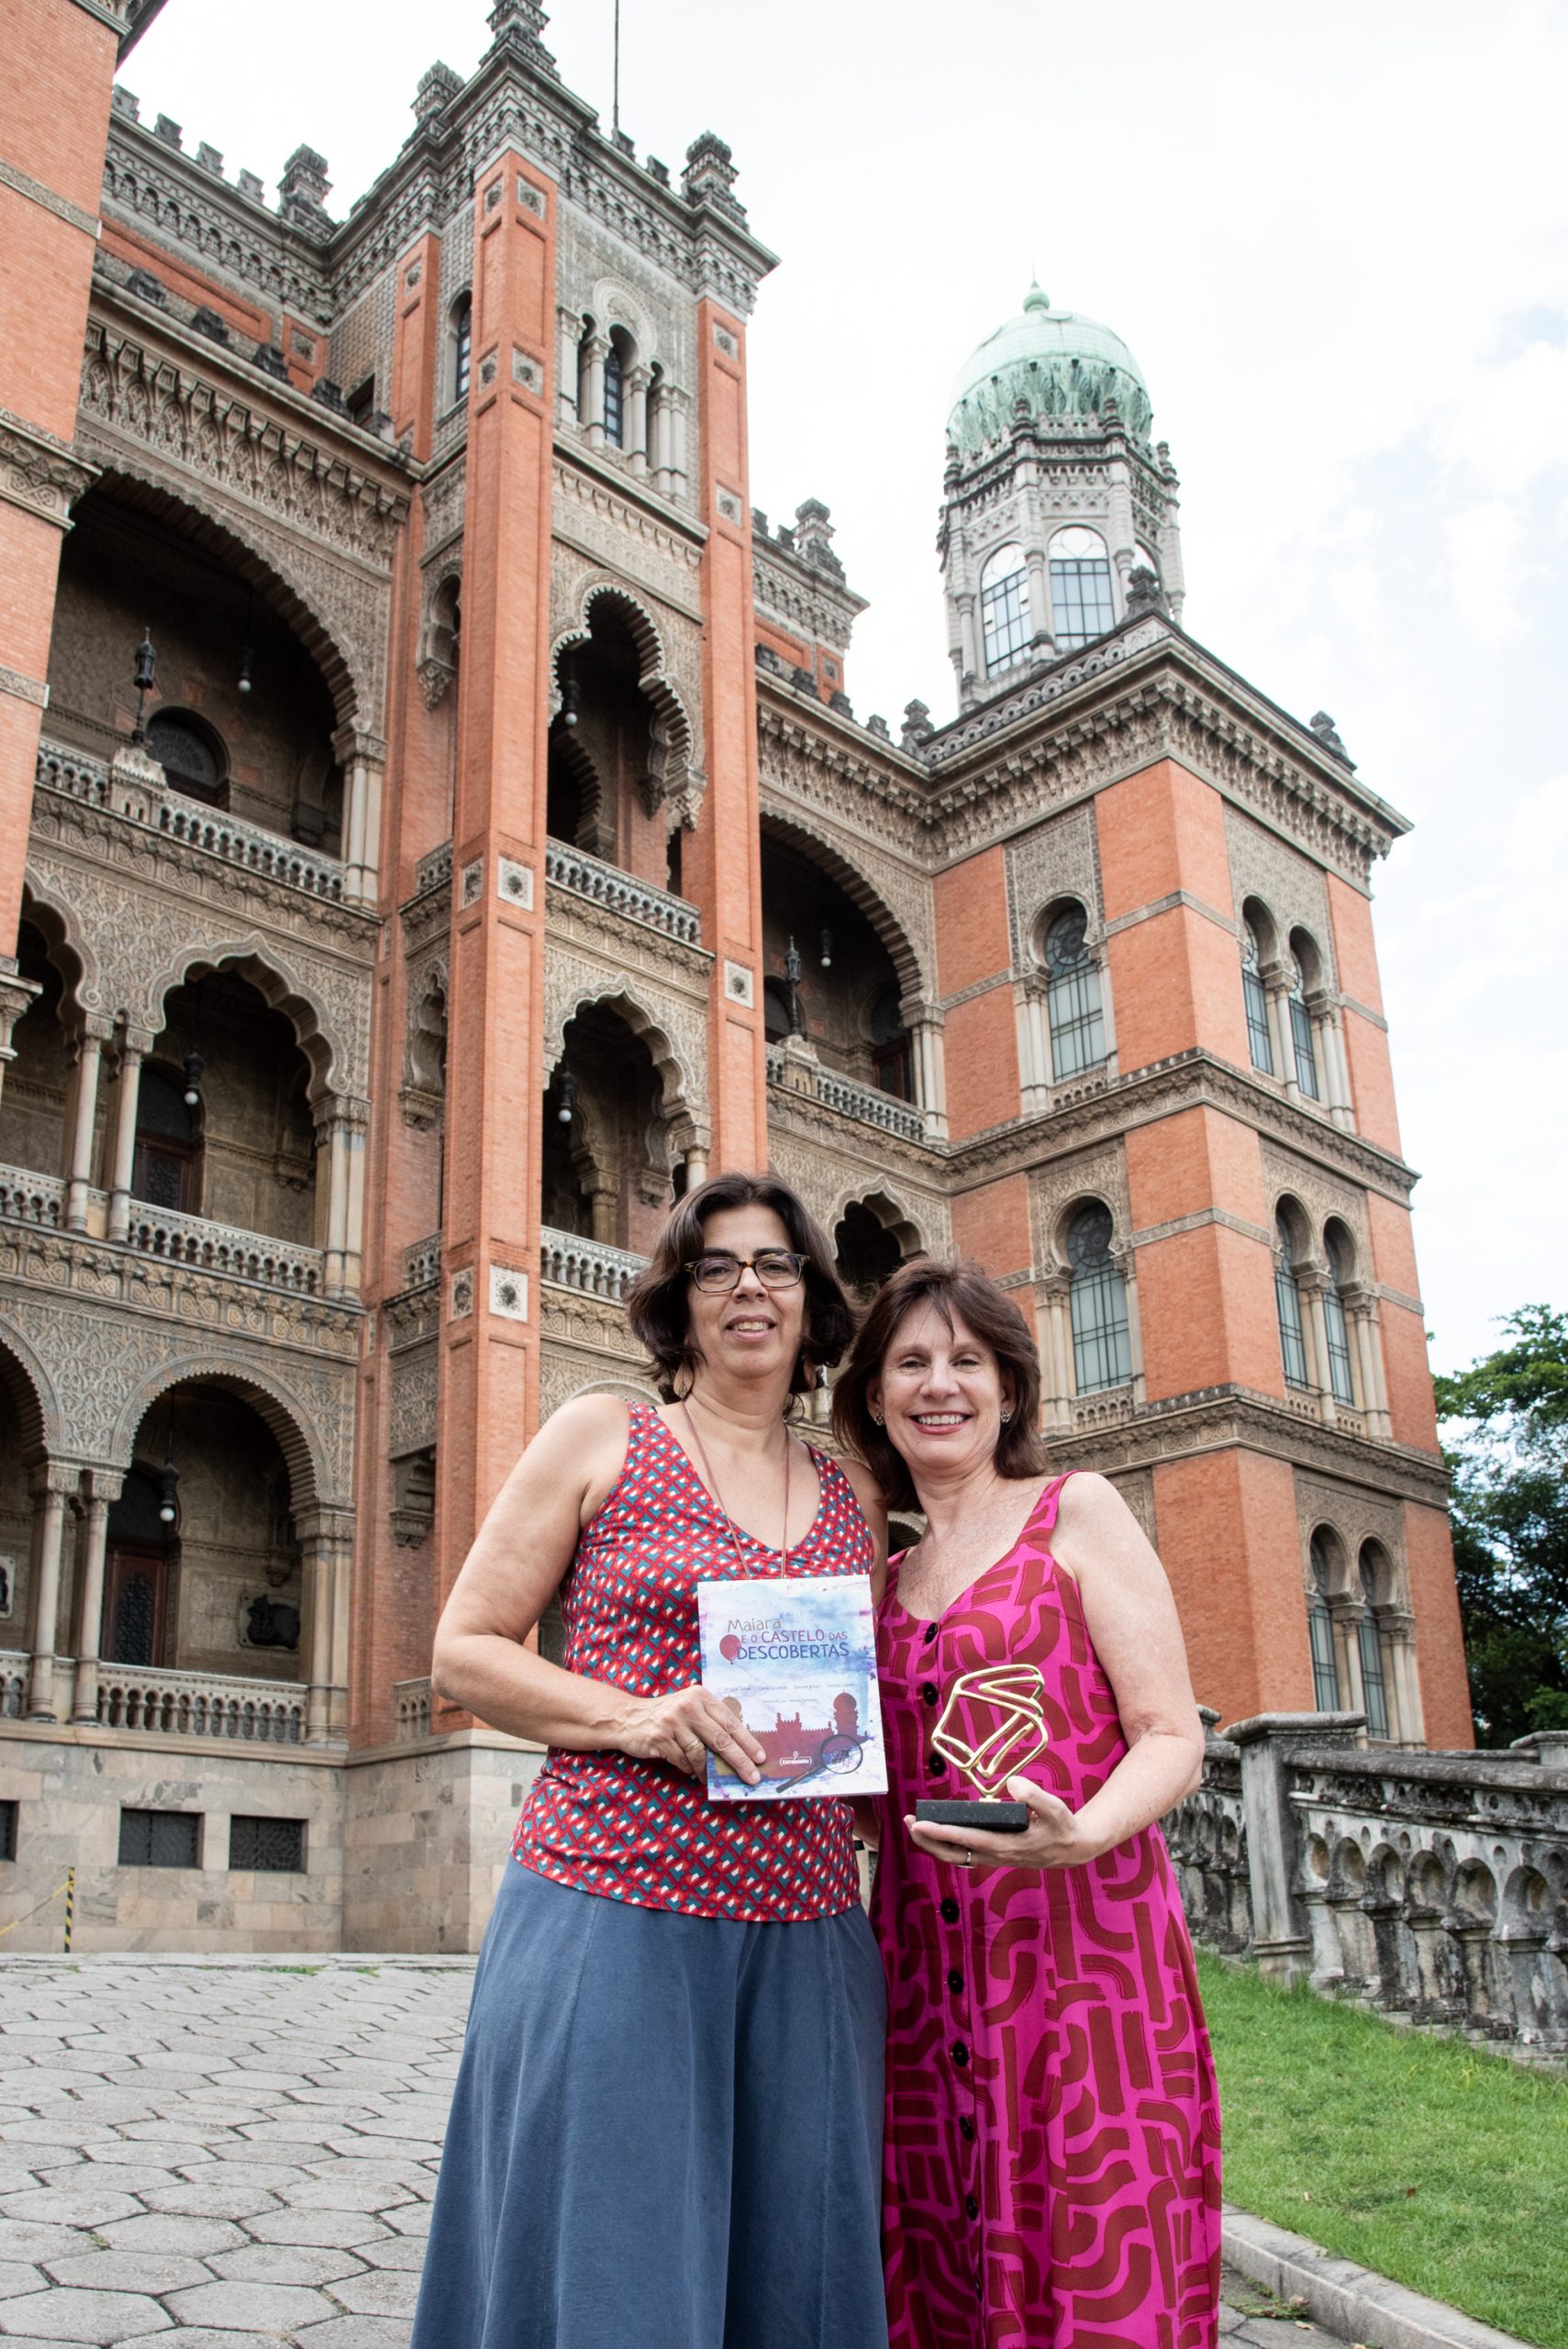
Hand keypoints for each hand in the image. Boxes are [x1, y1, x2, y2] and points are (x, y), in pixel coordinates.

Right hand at [616, 1683, 767, 1784]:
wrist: (628, 1717)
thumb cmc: (666, 1715)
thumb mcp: (690, 1708)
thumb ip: (710, 1722)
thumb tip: (740, 1750)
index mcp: (701, 1696)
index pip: (731, 1721)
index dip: (748, 1741)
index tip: (761, 1758)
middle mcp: (688, 1706)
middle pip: (721, 1739)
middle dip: (740, 1761)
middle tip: (752, 1777)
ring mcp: (673, 1722)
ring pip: (701, 1754)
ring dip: (709, 1771)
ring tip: (711, 1779)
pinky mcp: (660, 1738)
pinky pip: (683, 1761)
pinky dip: (690, 1769)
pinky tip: (691, 1771)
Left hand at [905, 1776, 1098, 1870]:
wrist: (1073, 1849)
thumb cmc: (1063, 1826)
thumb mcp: (1056, 1808)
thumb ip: (1035, 1796)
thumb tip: (1012, 1784)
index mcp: (1007, 1846)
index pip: (967, 1839)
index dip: (942, 1832)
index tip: (920, 1823)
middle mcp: (996, 1855)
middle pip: (954, 1854)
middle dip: (928, 1841)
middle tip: (908, 1823)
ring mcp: (994, 1857)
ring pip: (957, 1856)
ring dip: (935, 1843)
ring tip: (916, 1825)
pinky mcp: (995, 1854)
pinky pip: (965, 1852)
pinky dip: (948, 1843)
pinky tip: (939, 1830)